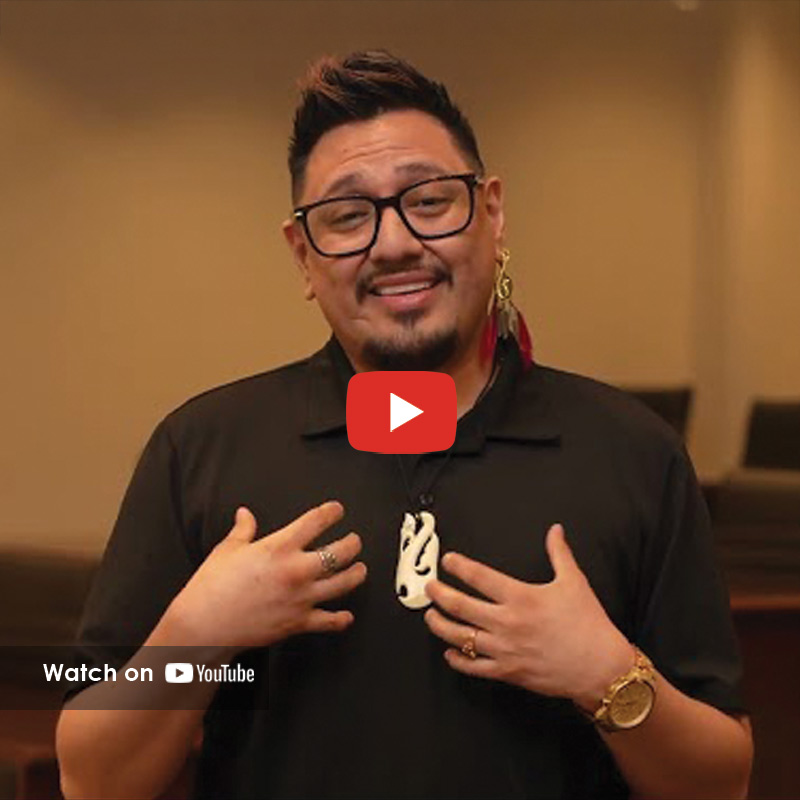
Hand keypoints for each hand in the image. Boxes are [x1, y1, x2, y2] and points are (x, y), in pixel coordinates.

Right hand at [163, 501, 365, 653]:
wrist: (203, 627)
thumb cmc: (211, 588)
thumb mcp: (227, 550)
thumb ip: (243, 529)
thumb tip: (245, 514)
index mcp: (279, 548)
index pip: (316, 521)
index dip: (332, 512)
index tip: (337, 510)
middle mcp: (296, 571)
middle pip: (340, 551)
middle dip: (353, 543)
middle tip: (355, 540)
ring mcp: (301, 598)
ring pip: (343, 584)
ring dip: (356, 575)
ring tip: (360, 569)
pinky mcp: (298, 623)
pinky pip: (329, 622)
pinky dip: (341, 619)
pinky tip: (346, 616)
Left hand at [423, 523, 632, 709]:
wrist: (600, 667)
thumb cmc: (588, 625)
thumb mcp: (574, 582)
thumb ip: (559, 553)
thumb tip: (555, 530)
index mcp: (520, 597)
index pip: (480, 577)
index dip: (459, 566)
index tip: (448, 560)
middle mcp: (507, 623)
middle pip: (460, 606)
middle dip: (439, 594)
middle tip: (430, 586)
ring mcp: (505, 649)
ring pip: (460, 637)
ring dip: (440, 626)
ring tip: (431, 616)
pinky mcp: (508, 671)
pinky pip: (474, 667)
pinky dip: (458, 660)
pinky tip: (450, 653)